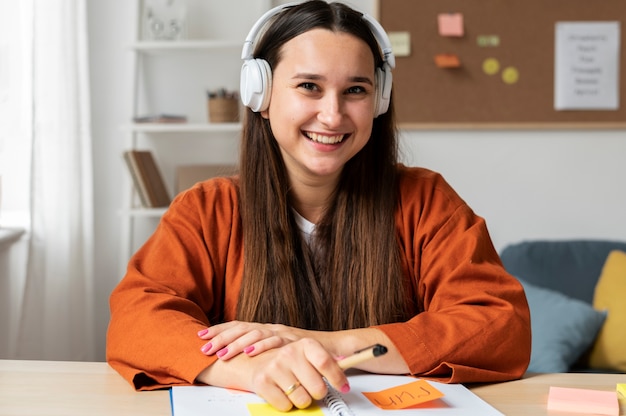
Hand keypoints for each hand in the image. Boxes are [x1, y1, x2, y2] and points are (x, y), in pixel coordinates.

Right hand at [197, 338, 349, 411]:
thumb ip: (326, 359)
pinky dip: (286, 404)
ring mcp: (275, 367)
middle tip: (312, 389)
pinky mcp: (263, 382)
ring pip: (303, 400)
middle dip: (317, 393)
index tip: (343, 387)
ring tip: (295, 389)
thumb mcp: (306, 353)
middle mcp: (289, 353)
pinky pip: (286, 406)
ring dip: (301, 400)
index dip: (338, 378)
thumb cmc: (285, 360)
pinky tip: (283, 393)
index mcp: (304, 344)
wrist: (253, 360)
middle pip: (317, 387)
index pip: (326, 362)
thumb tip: (349, 360)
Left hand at [198, 320, 306, 359]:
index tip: (201, 336)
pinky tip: (250, 352)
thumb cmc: (302, 354)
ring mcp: (282, 332)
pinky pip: (275, 341)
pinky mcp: (293, 339)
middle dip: (221, 337)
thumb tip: (239, 360)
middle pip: (242, 328)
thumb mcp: (277, 352)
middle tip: (204, 348)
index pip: (238, 326)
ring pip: (255, 333)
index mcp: (265, 330)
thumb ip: (261, 353)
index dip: (219, 330)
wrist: (331, 348)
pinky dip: (261, 346)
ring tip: (222, 354)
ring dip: (236, 344)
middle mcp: (271, 328)